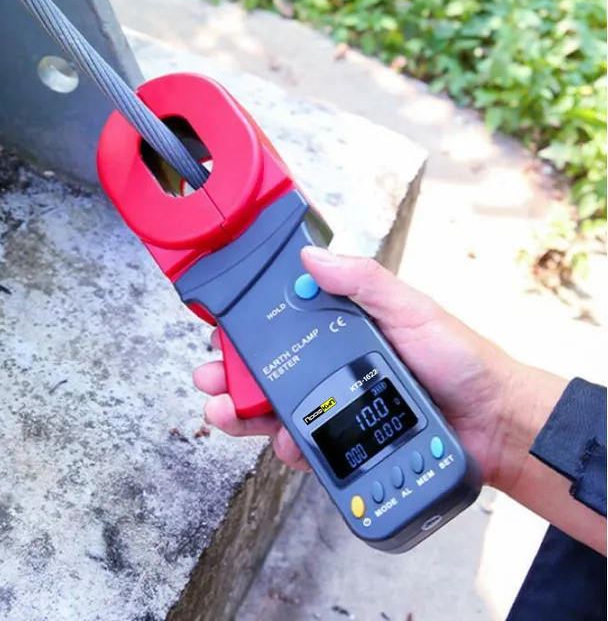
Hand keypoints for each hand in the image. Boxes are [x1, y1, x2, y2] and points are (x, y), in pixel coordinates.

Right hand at [193, 246, 519, 486]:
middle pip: (270, 370)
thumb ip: (365, 282)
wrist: (493, 424)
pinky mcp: (347, 444)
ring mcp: (338, 406)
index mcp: (342, 330)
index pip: (284, 325)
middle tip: (211, 379)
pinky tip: (284, 443)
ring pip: (278, 410)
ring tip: (227, 413)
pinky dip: (287, 446)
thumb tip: (313, 258)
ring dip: (245, 412)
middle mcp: (333, 367)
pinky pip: (306, 445)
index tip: (221, 331)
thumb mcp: (412, 310)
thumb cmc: (459, 360)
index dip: (248, 329)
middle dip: (232, 376)